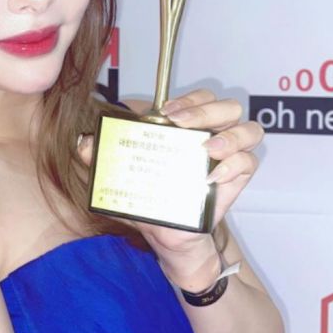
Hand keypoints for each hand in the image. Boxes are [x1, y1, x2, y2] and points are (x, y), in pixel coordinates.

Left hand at [79, 89, 263, 289]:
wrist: (164, 234)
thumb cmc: (146, 196)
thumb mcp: (119, 176)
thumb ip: (100, 157)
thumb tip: (84, 141)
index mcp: (184, 127)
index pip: (197, 97)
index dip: (187, 98)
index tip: (166, 112)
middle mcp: (209, 134)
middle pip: (226, 106)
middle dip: (205, 109)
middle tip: (181, 124)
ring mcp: (226, 155)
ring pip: (247, 128)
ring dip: (229, 135)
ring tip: (207, 148)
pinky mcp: (236, 178)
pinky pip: (249, 162)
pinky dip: (235, 165)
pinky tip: (211, 177)